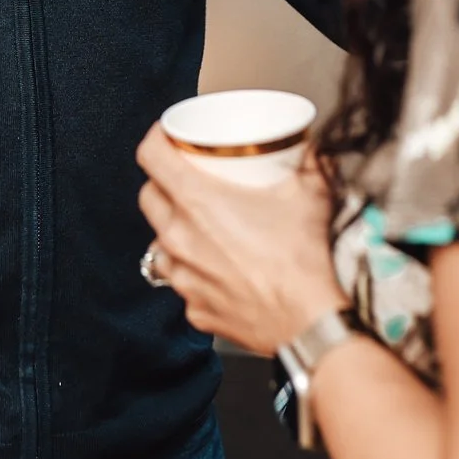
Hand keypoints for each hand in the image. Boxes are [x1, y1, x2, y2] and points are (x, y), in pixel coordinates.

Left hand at [136, 125, 346, 355]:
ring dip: (174, 228)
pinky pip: (183, 281)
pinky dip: (195, 271)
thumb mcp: (310, 192)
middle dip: (163, 181)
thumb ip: (308, 160)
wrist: (309, 324)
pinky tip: (218, 267)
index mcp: (197, 203)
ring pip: (160, 241)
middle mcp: (180, 238)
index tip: (169, 134)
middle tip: (189, 176)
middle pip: (148, 196)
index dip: (156, 137)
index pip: (150, 156)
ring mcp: (183, 277)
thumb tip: (308, 146)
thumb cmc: (302, 261)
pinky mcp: (194, 307)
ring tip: (201, 224)